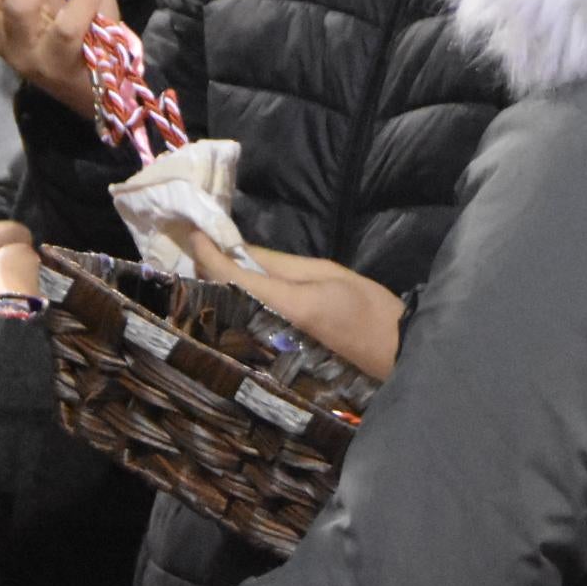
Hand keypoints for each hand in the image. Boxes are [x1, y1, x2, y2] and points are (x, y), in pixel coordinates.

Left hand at [182, 231, 401, 382]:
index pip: (230, 276)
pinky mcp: (273, 353)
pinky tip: (231, 287)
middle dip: (205, 270)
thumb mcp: (325, 272)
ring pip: (227, 312)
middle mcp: (269, 328)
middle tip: (198, 242)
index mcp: (285, 304)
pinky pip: (242, 322)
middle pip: (221, 297)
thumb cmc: (367, 307)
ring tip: (208, 259)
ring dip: (215, 287)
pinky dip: (232, 302)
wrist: (392, 352)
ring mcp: (269, 346)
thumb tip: (240, 250)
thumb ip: (278, 264)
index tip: (194, 232)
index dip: (207, 253)